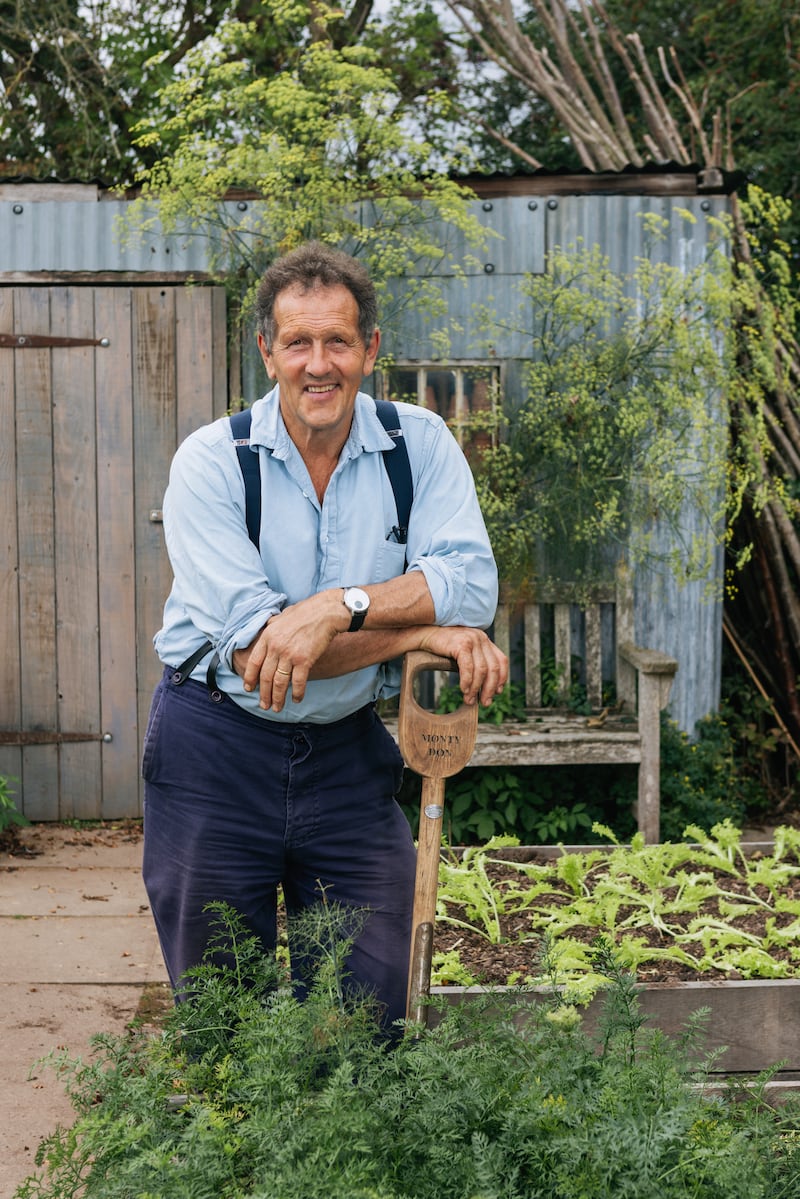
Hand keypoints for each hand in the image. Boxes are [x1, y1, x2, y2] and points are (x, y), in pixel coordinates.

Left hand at [232, 590, 347, 710]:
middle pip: (265, 676)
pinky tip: (297, 699)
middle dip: (264, 694)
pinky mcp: (304, 660)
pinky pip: (298, 682)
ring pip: (279, 682)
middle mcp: (276, 646)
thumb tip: (267, 626)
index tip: (249, 688)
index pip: (254, 662)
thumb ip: (272, 624)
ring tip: (277, 708)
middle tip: (264, 705)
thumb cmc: (307, 612)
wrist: (326, 612)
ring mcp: (289, 654)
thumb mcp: (283, 615)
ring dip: (277, 698)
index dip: (250, 677)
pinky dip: (297, 693)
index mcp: (268, 636)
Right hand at [417, 626, 508, 706]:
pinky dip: (467, 681)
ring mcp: (472, 640)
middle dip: (490, 688)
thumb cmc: (443, 647)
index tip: (497, 693)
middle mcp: (481, 638)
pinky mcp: (461, 644)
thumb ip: (475, 662)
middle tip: (485, 703)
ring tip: (469, 700)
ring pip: (481, 670)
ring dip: (476, 688)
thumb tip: (485, 686)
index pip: (502, 660)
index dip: (502, 678)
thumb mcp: (464, 652)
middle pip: (494, 668)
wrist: (424, 634)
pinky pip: (468, 667)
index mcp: (484, 640)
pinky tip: (463, 690)